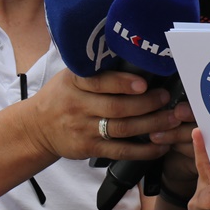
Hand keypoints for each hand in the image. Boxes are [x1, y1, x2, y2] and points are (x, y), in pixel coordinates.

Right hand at [23, 70, 177, 162]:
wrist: (37, 127)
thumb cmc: (63, 96)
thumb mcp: (71, 77)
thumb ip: (96, 70)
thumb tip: (135, 58)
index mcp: (74, 83)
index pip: (99, 82)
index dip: (123, 83)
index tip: (144, 83)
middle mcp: (78, 106)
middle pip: (116, 108)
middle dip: (147, 104)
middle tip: (166, 99)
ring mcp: (84, 129)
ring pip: (122, 129)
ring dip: (151, 125)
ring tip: (171, 120)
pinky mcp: (90, 149)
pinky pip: (121, 151)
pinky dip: (143, 150)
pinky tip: (160, 146)